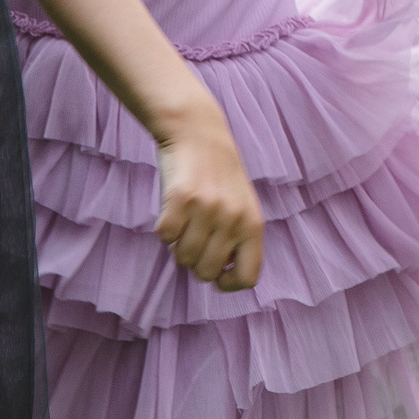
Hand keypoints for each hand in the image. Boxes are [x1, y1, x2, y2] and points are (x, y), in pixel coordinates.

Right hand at [155, 104, 263, 291]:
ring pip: (182, 259)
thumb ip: (238, 242)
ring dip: (179, 245)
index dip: (228, 284)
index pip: (248, 278)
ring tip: (187, 220)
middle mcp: (234, 219)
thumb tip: (223, 280)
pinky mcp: (181, 198)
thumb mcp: (242, 208)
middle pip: (207, 273)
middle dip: (197, 262)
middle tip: (196, 237)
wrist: (200, 134)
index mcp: (254, 225)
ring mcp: (208, 209)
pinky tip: (173, 209)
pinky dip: (164, 228)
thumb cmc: (220, 178)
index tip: (217, 274)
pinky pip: (164, 237)